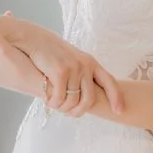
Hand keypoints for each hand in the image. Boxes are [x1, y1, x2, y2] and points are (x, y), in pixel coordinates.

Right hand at [4, 16, 124, 114]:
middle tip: (69, 113)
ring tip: (55, 105)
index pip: (110, 82)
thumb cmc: (50, 52)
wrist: (33, 39)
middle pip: (89, 99)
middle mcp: (85, 65)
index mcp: (90, 62)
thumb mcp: (71, 60)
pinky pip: (60, 98)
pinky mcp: (60, 72)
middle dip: (79, 111)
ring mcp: (74, 68)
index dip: (116, 98)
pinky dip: (53, 103)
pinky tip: (48, 100)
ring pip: (73, 101)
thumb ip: (80, 74)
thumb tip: (82, 96)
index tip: (119, 111)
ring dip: (62, 107)